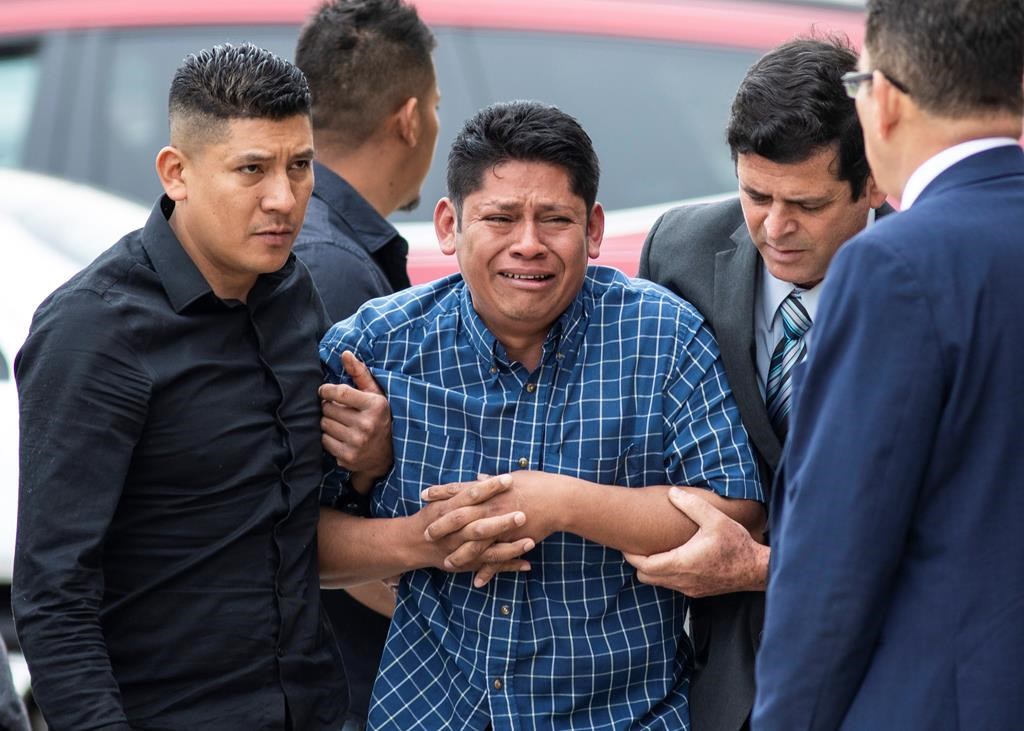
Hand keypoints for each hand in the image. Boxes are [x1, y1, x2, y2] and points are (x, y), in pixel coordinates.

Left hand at [320, 351, 392, 483]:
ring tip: (341, 423)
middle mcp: (366, 424)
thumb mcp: (375, 394)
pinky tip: (340, 436)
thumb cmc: (379, 417)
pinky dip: (328, 437)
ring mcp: (357, 442)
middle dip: (329, 406)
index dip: (326, 390)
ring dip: (328, 422)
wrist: (387, 455)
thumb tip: (345, 353)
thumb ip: (359, 373)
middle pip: (328, 408)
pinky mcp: (348, 457)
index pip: (340, 392)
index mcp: (375, 405)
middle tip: (339, 410)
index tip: (324, 391)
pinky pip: (324, 441)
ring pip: (324, 424)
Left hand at [422, 472, 562, 585]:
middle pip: (459, 518)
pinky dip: (487, 571)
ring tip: (446, 563)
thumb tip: (480, 475)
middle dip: (441, 526)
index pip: (458, 491)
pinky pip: (496, 559)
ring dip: (459, 555)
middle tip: (425, 534)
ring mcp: (501, 526)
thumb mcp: (512, 477)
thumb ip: (493, 481)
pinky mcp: (512, 540)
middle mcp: (491, 508)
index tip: (424, 495)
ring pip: (474, 544)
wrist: (559, 499)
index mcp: (489, 491)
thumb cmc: (537, 484)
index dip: (440, 494)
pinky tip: (477, 582)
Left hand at [623, 487, 768, 596]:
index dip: (631, 555)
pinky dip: (666, 574)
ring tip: (654, 550)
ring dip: (652, 569)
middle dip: (638, 563)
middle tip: (637, 546)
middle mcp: (682, 580)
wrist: (756, 570)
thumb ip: (691, 504)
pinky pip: (672, 585)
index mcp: (681, 563)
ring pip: (659, 583)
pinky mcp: (697, 592)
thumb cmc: (737, 545)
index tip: (625, 543)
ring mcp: (689, 589)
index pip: (644, 566)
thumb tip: (672, 492)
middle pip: (645, 577)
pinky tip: (674, 559)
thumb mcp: (714, 519)